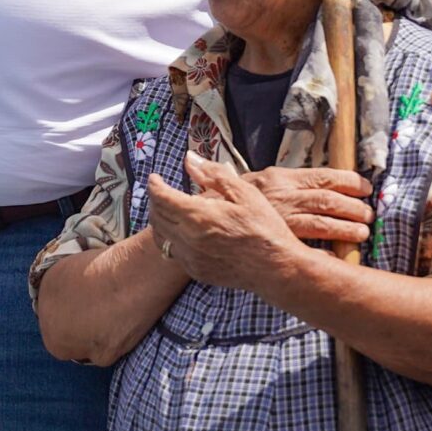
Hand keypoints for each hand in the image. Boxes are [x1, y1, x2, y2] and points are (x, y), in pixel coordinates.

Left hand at [146, 151, 302, 292]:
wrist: (277, 267)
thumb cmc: (264, 228)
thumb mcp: (244, 193)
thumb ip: (213, 175)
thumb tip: (189, 159)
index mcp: (198, 216)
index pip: (162, 197)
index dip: (154, 185)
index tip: (154, 177)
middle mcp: (188, 239)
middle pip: (156, 216)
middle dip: (155, 200)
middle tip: (162, 190)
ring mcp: (191, 258)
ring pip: (161, 237)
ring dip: (160, 220)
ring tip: (170, 210)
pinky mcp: (197, 271)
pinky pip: (173, 253)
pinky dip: (172, 239)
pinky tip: (185, 232)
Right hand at [247, 166, 373, 246]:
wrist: (207, 216)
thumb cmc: (239, 199)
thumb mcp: (264, 182)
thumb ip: (291, 184)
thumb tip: (327, 185)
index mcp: (283, 178)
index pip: (324, 176)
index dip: (349, 182)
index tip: (366, 188)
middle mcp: (283, 197)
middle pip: (326, 200)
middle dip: (353, 207)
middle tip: (369, 214)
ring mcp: (279, 220)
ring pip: (320, 223)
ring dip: (345, 229)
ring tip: (362, 233)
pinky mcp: (274, 240)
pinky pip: (304, 247)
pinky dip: (322, 253)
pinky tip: (336, 256)